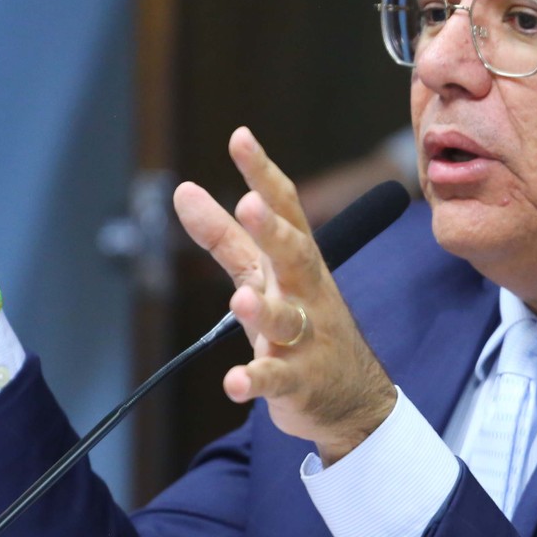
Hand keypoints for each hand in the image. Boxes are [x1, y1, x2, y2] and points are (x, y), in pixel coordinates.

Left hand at [174, 128, 396, 463]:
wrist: (355, 397)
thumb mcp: (264, 275)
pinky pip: (276, 380)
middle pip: (295, 255)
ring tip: (242, 299)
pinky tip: (234, 383)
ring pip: (286, 320)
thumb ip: (224, 235)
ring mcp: (306, 338)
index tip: (240, 138)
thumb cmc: (304, 322)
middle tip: (250, 204)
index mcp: (297, 261)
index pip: (286, 209)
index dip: (262, 174)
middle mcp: (305, 293)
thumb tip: (182, 190)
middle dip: (274, 231)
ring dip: (264, 309)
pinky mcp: (299, 381)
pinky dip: (254, 381)